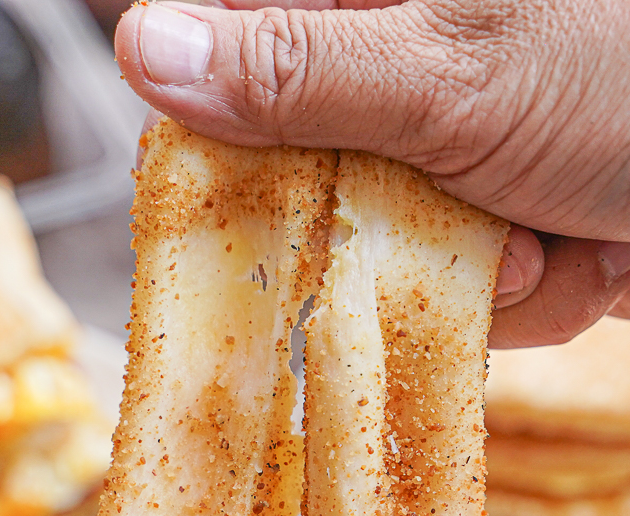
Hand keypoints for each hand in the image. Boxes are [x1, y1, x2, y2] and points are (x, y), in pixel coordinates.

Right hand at [114, 0, 629, 347]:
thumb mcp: (451, 71)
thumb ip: (298, 72)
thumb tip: (148, 51)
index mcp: (383, 12)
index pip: (241, 61)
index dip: (225, 135)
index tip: (233, 196)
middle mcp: (409, 81)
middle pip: (306, 177)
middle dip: (371, 223)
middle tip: (429, 215)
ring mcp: (450, 161)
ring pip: (381, 249)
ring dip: (460, 265)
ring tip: (537, 230)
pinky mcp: (488, 227)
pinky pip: (448, 291)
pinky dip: (508, 294)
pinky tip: (562, 252)